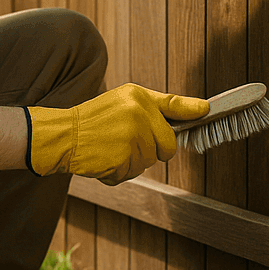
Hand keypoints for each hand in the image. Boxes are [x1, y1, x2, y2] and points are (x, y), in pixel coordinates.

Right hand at [27, 84, 210, 185]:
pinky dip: (119, 173)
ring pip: (149, 162)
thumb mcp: (122, 103)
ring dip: (131, 162)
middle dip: (152, 151)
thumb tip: (198, 111)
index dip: (192, 110)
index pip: (172, 105)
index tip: (207, 110)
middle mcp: (138, 113)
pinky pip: (133, 173)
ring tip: (110, 149)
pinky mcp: (123, 156)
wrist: (61, 136)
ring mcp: (131, 135)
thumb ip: (156, 109)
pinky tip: (104, 159)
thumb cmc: (92, 121)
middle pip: (167, 145)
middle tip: (125, 143)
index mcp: (138, 96)